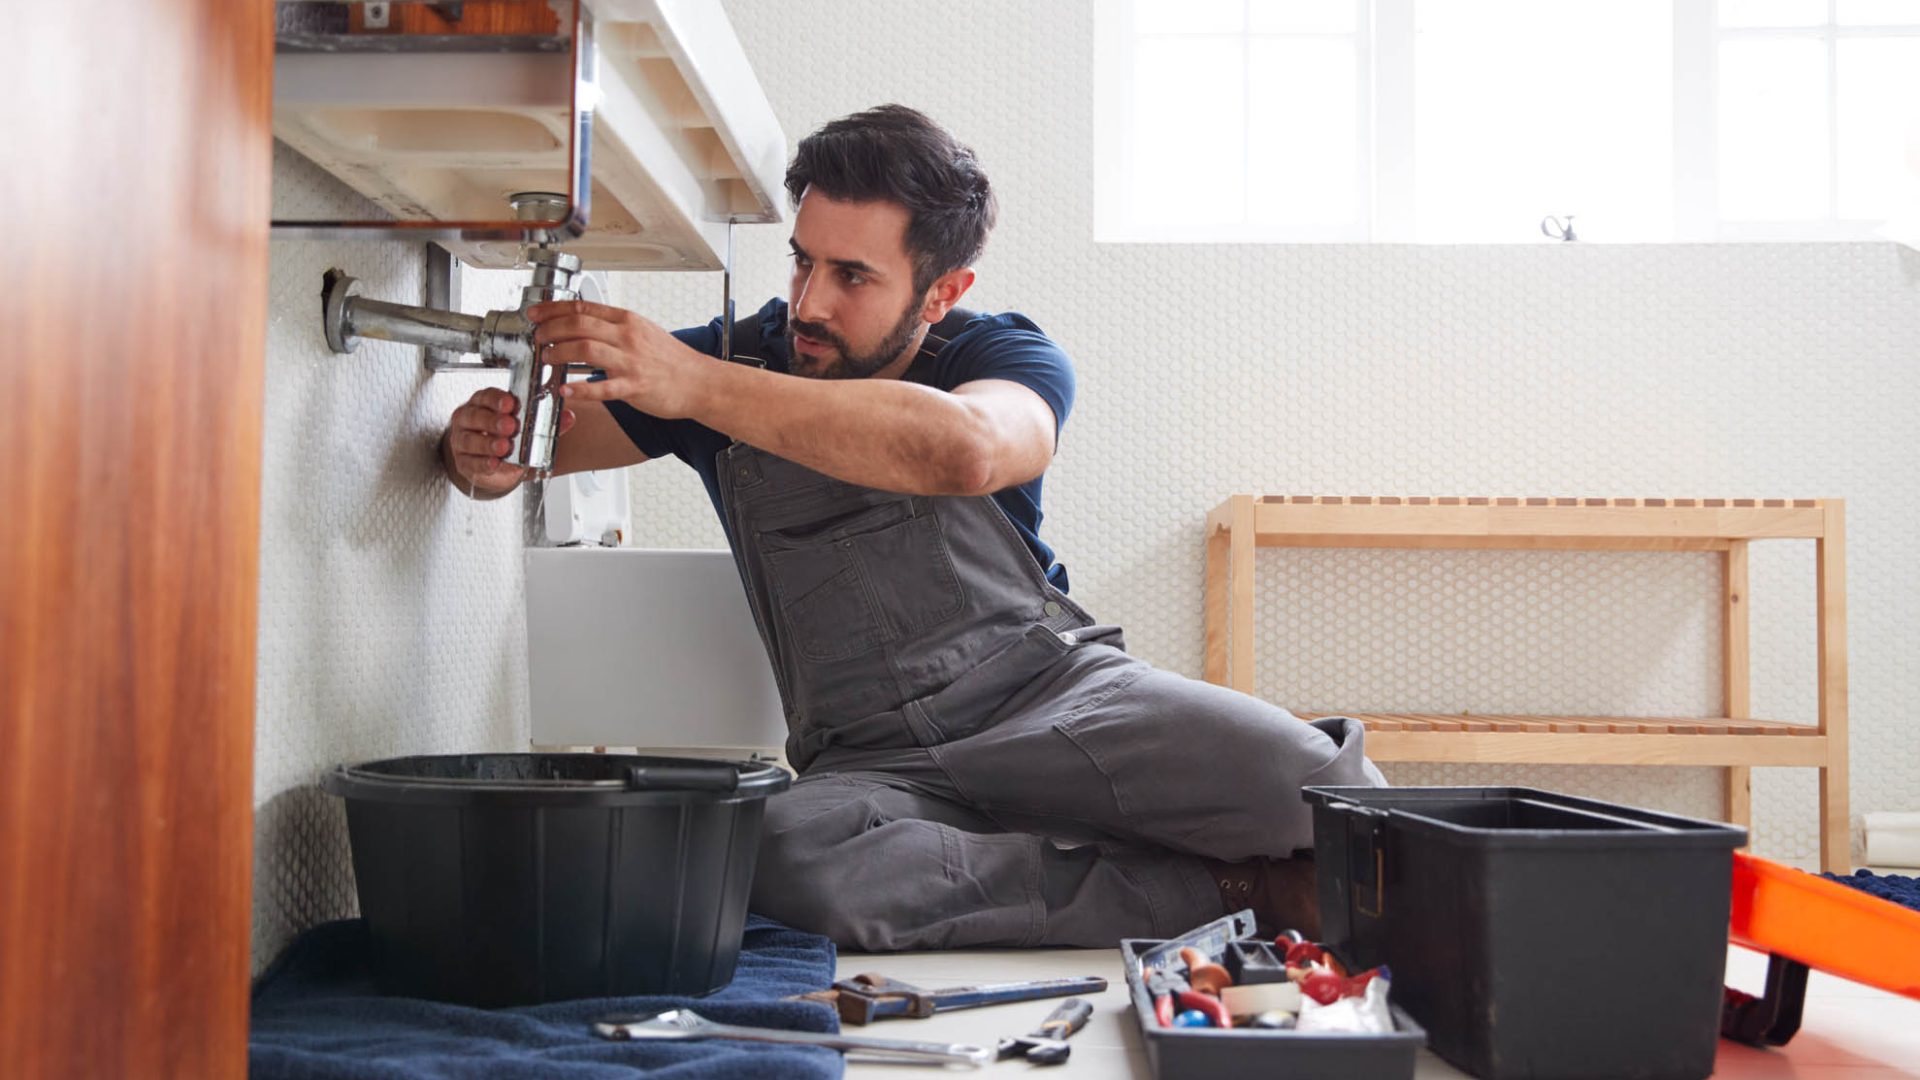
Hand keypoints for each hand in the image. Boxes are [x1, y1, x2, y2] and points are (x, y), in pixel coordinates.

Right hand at [442, 387, 575, 495]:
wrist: (496, 464)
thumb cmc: (509, 437)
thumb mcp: (528, 428)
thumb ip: (547, 422)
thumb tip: (569, 417)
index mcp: (483, 403)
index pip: (485, 396)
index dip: (497, 399)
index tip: (510, 404)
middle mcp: (468, 419)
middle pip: (475, 416)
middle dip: (493, 421)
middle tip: (510, 426)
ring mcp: (462, 440)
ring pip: (469, 440)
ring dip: (487, 443)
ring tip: (504, 446)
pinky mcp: (464, 462)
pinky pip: (470, 462)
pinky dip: (483, 463)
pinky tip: (494, 463)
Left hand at [528, 300, 708, 418]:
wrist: (700, 382)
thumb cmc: (671, 360)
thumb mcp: (642, 331)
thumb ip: (614, 327)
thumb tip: (583, 325)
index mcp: (627, 321)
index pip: (583, 308)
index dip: (553, 309)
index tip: (536, 314)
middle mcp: (627, 336)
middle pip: (578, 324)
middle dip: (550, 329)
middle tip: (537, 337)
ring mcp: (631, 361)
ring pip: (585, 348)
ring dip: (559, 353)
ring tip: (546, 358)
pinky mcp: (635, 387)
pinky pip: (603, 387)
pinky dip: (580, 389)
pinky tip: (565, 390)